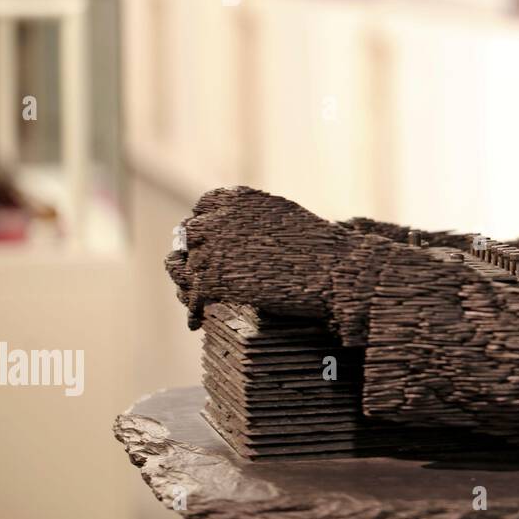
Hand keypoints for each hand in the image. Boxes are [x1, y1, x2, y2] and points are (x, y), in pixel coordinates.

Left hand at [165, 186, 350, 327]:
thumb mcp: (281, 216)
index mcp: (236, 197)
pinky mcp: (212, 279)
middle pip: (190, 236)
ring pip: (187, 268)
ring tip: (196, 300)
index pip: (203, 208)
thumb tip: (231, 230)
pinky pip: (192, 296)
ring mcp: (211, 248)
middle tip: (203, 273)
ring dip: (190, 283)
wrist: (332, 269)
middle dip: (196, 253)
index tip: (209, 242)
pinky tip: (198, 321)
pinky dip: (193, 310)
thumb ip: (251, 218)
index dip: (206, 226)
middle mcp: (217, 217)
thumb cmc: (317, 245)